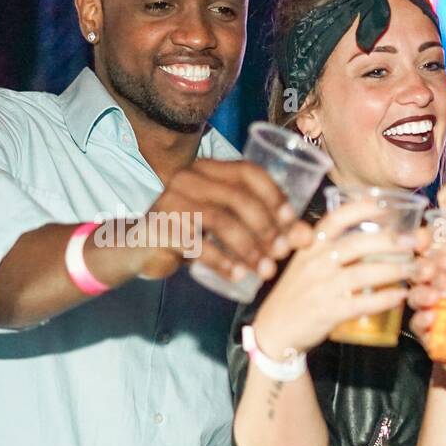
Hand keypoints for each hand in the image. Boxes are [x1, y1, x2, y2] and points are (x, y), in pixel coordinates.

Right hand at [136, 159, 308, 281]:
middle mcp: (189, 178)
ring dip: (249, 248)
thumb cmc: (192, 232)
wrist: (140, 246)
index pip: (249, 172)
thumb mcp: (228, 224)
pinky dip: (222, 262)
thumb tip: (305, 236)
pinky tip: (238, 276)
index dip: (274, 195)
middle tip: (282, 253)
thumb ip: (264, 226)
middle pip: (238, 197)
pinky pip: (197, 244)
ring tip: (266, 270)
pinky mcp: (162, 227)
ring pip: (221, 220)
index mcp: (209, 169)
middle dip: (266, 227)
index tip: (291, 221)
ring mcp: (172, 200)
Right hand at [250, 200, 418, 358]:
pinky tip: (401, 296)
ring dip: (395, 270)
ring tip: (418, 269)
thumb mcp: (306, 263)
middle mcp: (315, 262)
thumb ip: (331, 249)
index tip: (388, 205)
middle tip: (416, 240)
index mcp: (311, 246)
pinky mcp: (327, 312)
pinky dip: (384, 298)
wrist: (274, 330)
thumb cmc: (297, 294)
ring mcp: (320, 287)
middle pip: (357, 244)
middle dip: (391, 240)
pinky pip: (362, 303)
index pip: (336, 219)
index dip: (362, 209)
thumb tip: (371, 236)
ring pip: (364, 272)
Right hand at [409, 176, 445, 397]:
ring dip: (419, 293)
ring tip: (431, 296)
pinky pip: (420, 327)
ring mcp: (442, 315)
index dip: (436, 242)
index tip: (431, 235)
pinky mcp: (436, 339)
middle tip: (428, 268)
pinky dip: (421, 321)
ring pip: (417, 296)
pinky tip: (431, 320)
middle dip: (422, 266)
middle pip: (426, 272)